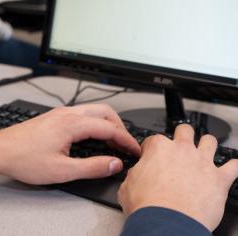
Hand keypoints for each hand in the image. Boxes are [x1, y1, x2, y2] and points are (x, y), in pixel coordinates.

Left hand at [0, 104, 139, 184]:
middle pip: (105, 112)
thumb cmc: (25, 158)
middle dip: (120, 127)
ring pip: (94, 110)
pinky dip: (96, 122)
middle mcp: (69, 113)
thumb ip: (92, 167)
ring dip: (108, 123)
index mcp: (72, 123)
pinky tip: (93, 135)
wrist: (0, 150)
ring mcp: (62, 113)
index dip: (126, 139)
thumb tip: (114, 163)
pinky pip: (84, 113)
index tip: (134, 149)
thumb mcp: (62, 170)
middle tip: (125, 144)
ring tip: (113, 140)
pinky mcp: (56, 116)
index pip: (109, 127)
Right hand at [118, 124, 237, 231]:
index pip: (153, 140)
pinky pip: (233, 167)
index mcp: (159, 148)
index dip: (151, 149)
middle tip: (180, 146)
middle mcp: (182, 150)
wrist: (166, 223)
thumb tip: (136, 175)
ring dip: (207, 145)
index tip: (152, 157)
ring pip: (209, 141)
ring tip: (205, 152)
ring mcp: (202, 162)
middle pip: (185, 130)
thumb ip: (135, 174)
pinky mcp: (219, 179)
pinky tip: (230, 169)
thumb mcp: (128, 185)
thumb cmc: (148, 205)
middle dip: (182, 135)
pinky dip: (232, 167)